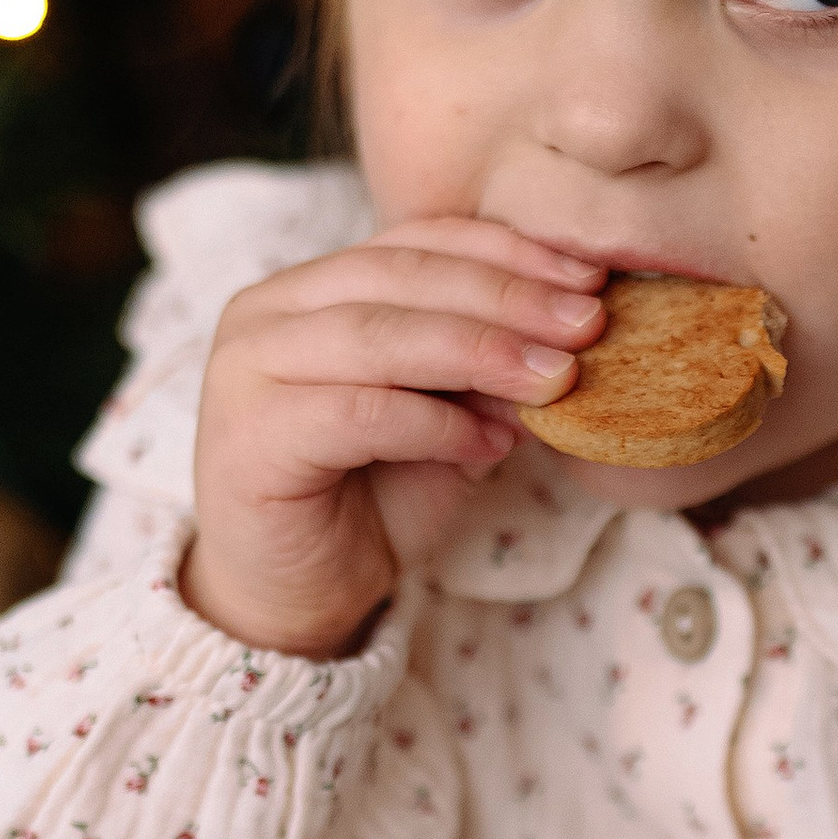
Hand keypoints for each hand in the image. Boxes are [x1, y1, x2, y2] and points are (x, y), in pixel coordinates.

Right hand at [184, 216, 605, 655]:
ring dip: (481, 352)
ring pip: (380, 336)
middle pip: (403, 277)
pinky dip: (436, 424)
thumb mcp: (446, 418)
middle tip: (587, 324)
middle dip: (507, 299)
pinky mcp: (250, 437)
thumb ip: (485, 369)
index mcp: (310, 288)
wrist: (297, 595)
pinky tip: (492, 443)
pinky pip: (361, 413)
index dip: (507, 253)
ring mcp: (246, 370)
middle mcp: (266, 311)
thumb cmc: (369, 500)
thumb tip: (570, 327)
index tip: (591, 276)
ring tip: (557, 379)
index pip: (417, 242)